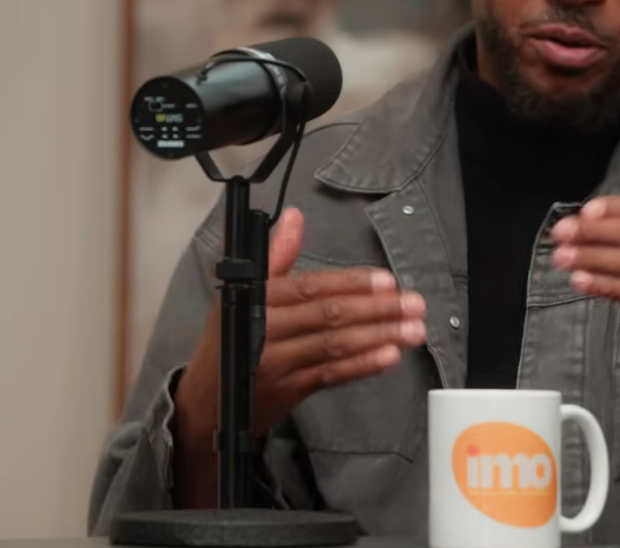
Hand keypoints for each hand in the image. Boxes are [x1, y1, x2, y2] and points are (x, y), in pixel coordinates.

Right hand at [173, 207, 427, 458]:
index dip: (350, 284)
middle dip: (377, 310)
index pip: (309, 288)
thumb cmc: (228, 341)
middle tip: (413, 304)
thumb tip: (294, 218)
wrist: (206, 401)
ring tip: (413, 330)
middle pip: (328, 317)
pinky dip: (362, 366)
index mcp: (256, 301)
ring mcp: (278, 365)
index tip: (386, 281)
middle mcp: (266, 332)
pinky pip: (331, 376)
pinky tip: (389, 356)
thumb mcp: (241, 293)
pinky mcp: (290, 392)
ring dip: (379, 337)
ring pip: (335, 347)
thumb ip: (274, 256)